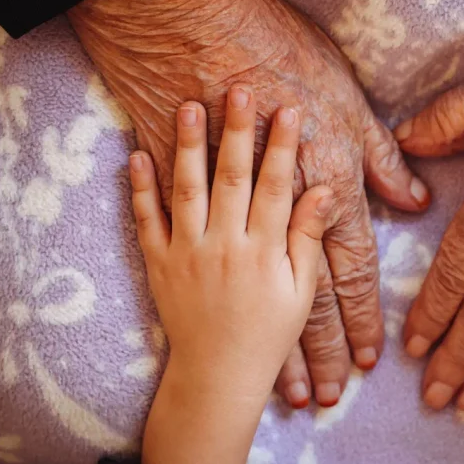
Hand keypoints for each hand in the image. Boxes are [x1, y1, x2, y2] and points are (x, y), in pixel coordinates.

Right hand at [67, 0, 428, 408]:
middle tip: (330, 398)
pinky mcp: (184, 200)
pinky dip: (211, 302)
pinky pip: (214, 279)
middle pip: (308, 300)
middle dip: (322, 353)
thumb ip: (381, 159)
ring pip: (257, 298)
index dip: (362, 318)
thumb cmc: (280, 56)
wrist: (195, 28)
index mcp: (328, 188)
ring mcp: (229, 214)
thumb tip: (414, 200)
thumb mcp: (350, 103)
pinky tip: (216, 330)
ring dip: (274, 348)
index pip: (353, 270)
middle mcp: (280, 215)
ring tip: (286, 392)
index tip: (369, 359)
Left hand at [129, 85, 331, 463]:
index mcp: (263, 250)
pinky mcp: (158, 262)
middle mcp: (225, 245)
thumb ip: (308, 239)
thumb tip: (327, 194)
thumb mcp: (300, 291)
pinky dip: (139, 188)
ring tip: (188, 104)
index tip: (290, 109)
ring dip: (187, 146)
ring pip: (187, 190)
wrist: (216, 375)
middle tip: (239, 88)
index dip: (284, 147)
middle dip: (237, 131)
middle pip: (232, 178)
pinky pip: (146, 220)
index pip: (277, 188)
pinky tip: (136, 154)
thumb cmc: (267, 334)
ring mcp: (187, 251)